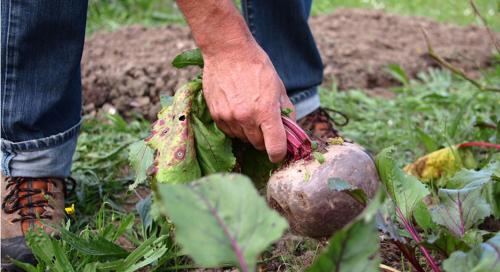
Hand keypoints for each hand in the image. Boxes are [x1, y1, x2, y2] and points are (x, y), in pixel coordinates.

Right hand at [202, 39, 294, 162]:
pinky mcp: (216, 116)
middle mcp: (247, 118)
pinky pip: (229, 132)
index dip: (279, 154)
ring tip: (249, 111)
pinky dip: (235, 126)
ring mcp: (229, 118)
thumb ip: (286, 111)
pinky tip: (237, 109)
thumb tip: (291, 131)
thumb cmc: (257, 66)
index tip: (279, 153)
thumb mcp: (279, 87)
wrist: (228, 51)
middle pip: (258, 145)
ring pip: (243, 139)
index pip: (275, 148)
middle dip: (264, 138)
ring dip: (249, 132)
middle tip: (265, 123)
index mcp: (266, 111)